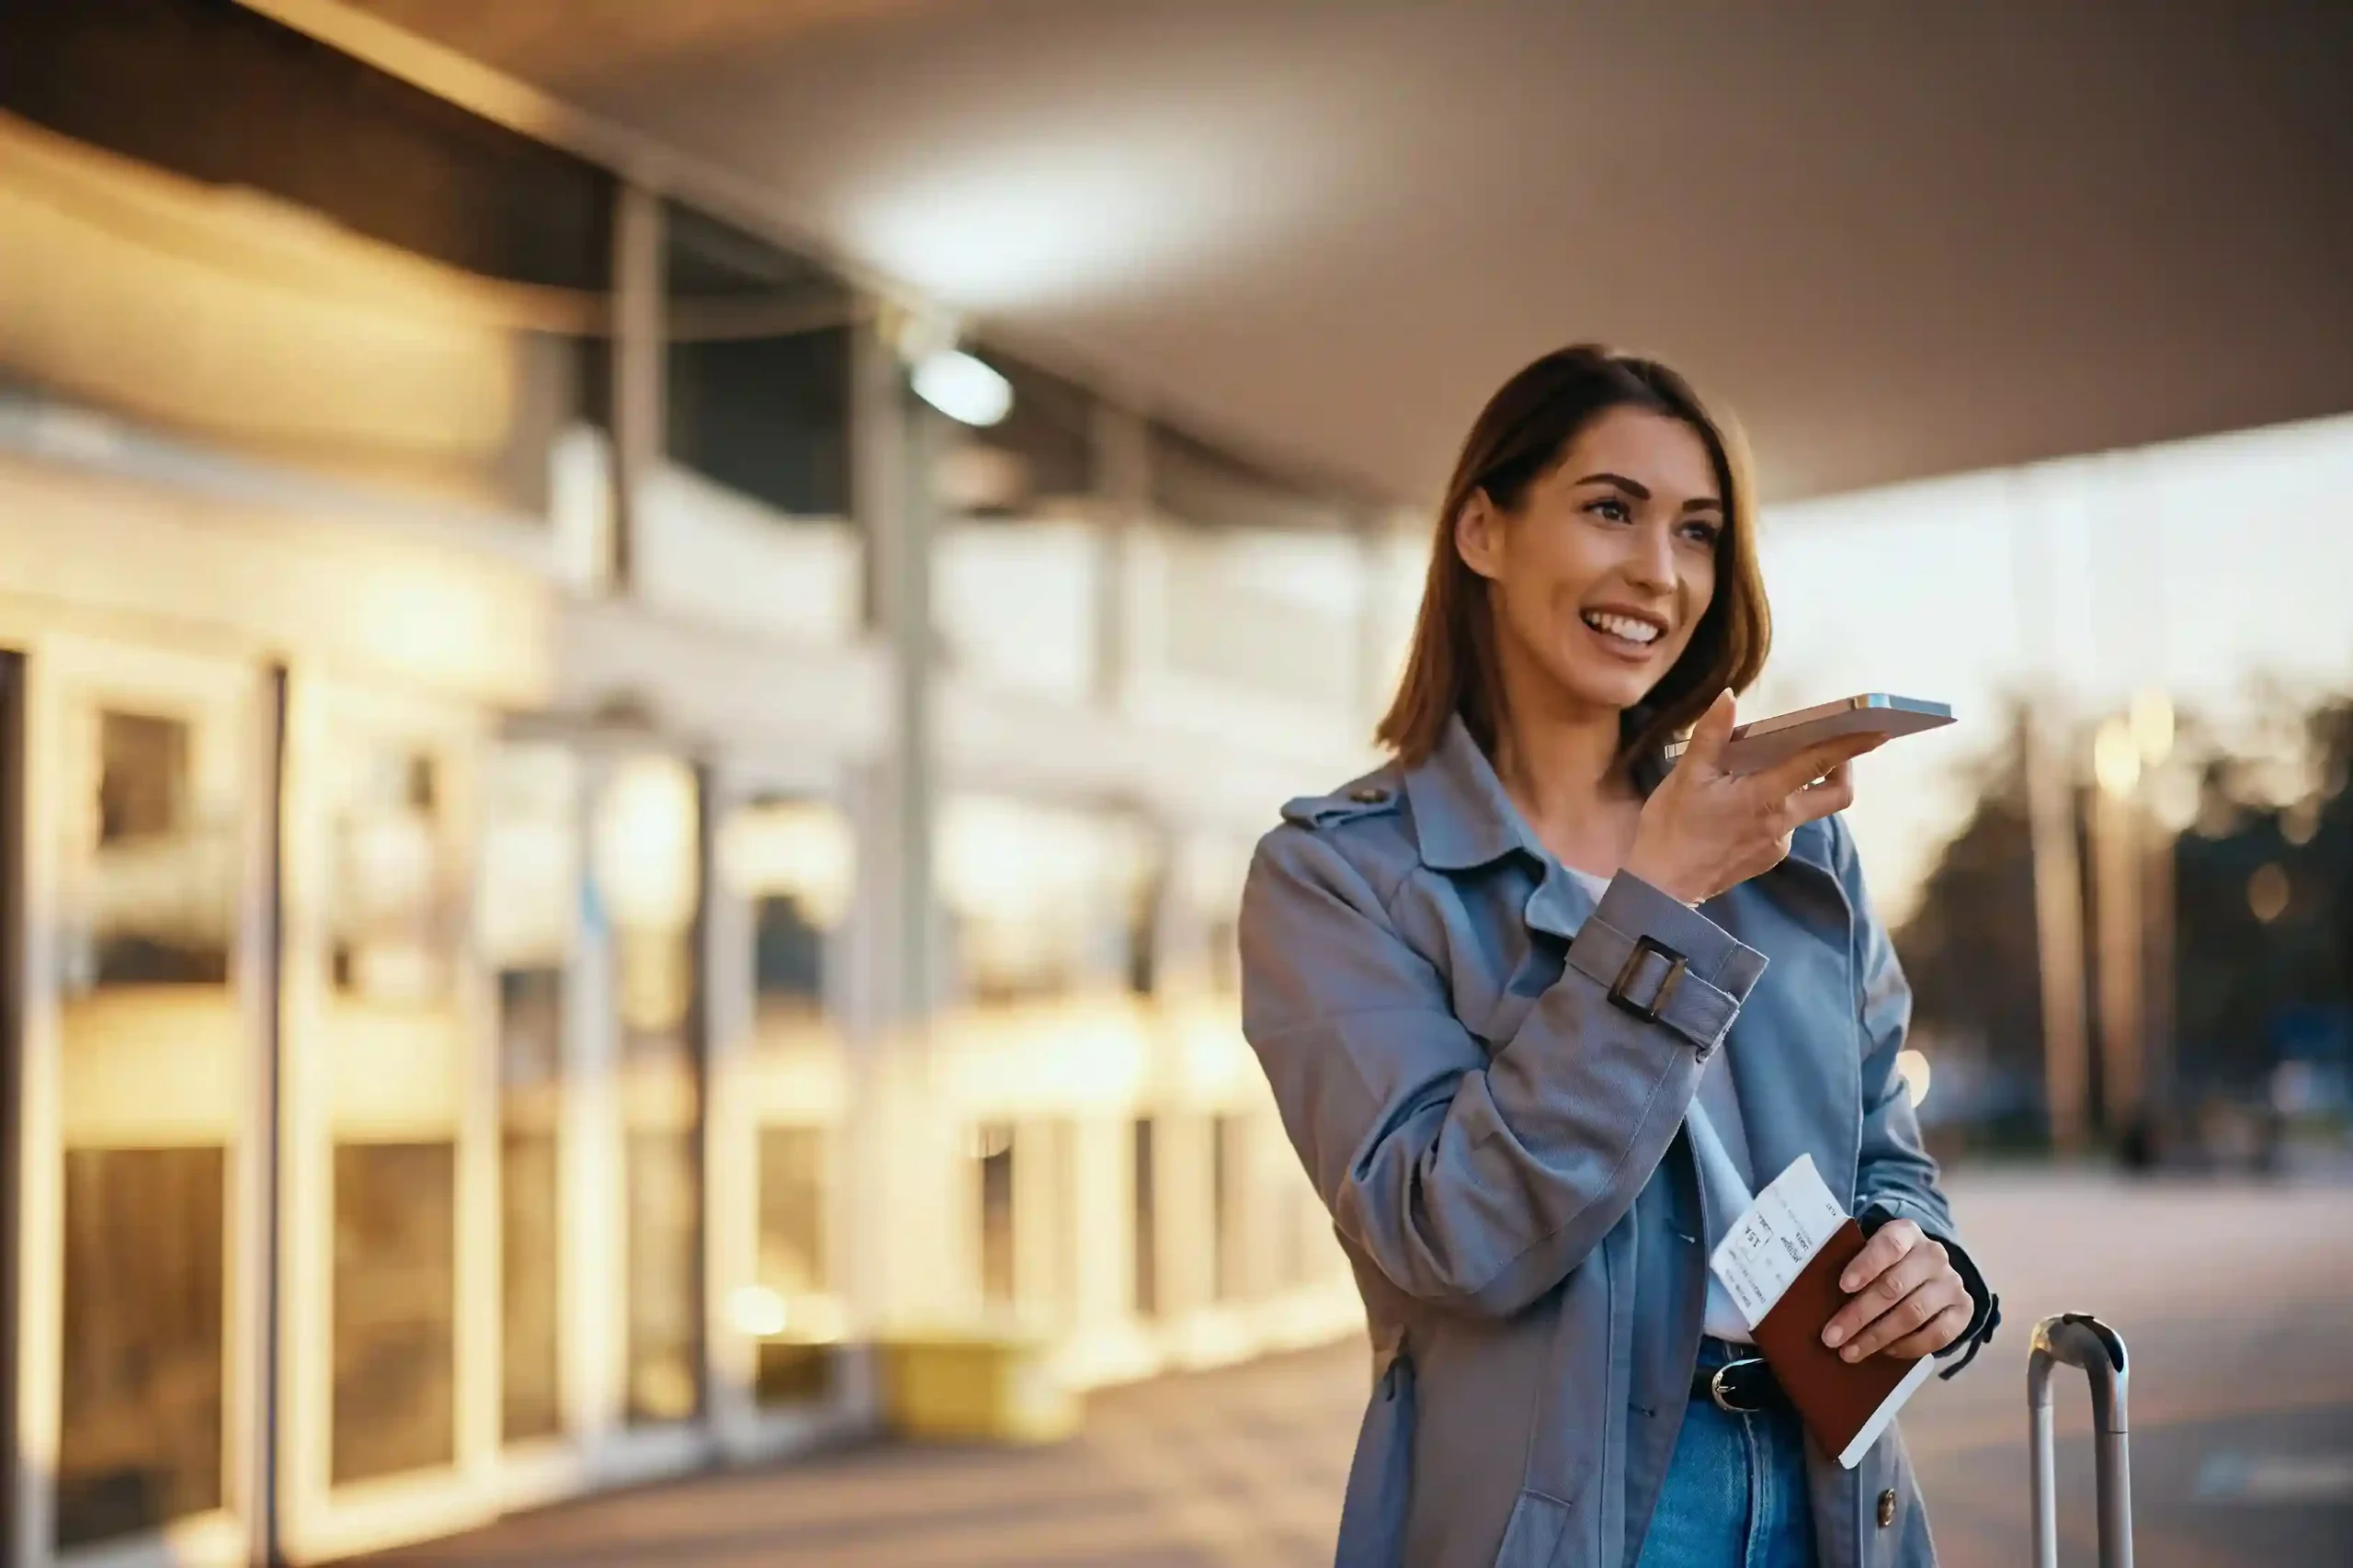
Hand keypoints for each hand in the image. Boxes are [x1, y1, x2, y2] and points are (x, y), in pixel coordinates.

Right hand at [1622, 690, 1886, 903]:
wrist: (1660, 888)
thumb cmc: (1670, 828)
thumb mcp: (1686, 776)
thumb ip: (1711, 734)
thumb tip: (1728, 697)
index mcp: (1765, 797)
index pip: (1819, 764)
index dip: (1851, 744)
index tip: (1877, 729)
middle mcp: (1782, 823)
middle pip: (1836, 795)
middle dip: (1846, 767)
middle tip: (1835, 745)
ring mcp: (1778, 844)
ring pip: (1806, 808)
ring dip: (1799, 786)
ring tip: (1765, 769)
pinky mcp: (1769, 858)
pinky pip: (1785, 826)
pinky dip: (1776, 806)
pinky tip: (1744, 803)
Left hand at [1819, 1219, 1971, 1362]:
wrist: (1929, 1271)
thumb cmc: (1885, 1263)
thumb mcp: (1870, 1252)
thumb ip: (1851, 1263)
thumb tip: (1815, 1293)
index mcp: (1906, 1232)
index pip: (1888, 1245)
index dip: (1866, 1265)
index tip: (1843, 1286)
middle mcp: (1933, 1255)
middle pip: (1894, 1287)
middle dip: (1859, 1315)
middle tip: (1831, 1337)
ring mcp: (1952, 1283)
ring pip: (1912, 1314)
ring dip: (1878, 1337)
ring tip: (1850, 1352)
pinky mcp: (1964, 1309)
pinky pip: (1937, 1335)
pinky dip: (1908, 1347)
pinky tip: (1885, 1352)